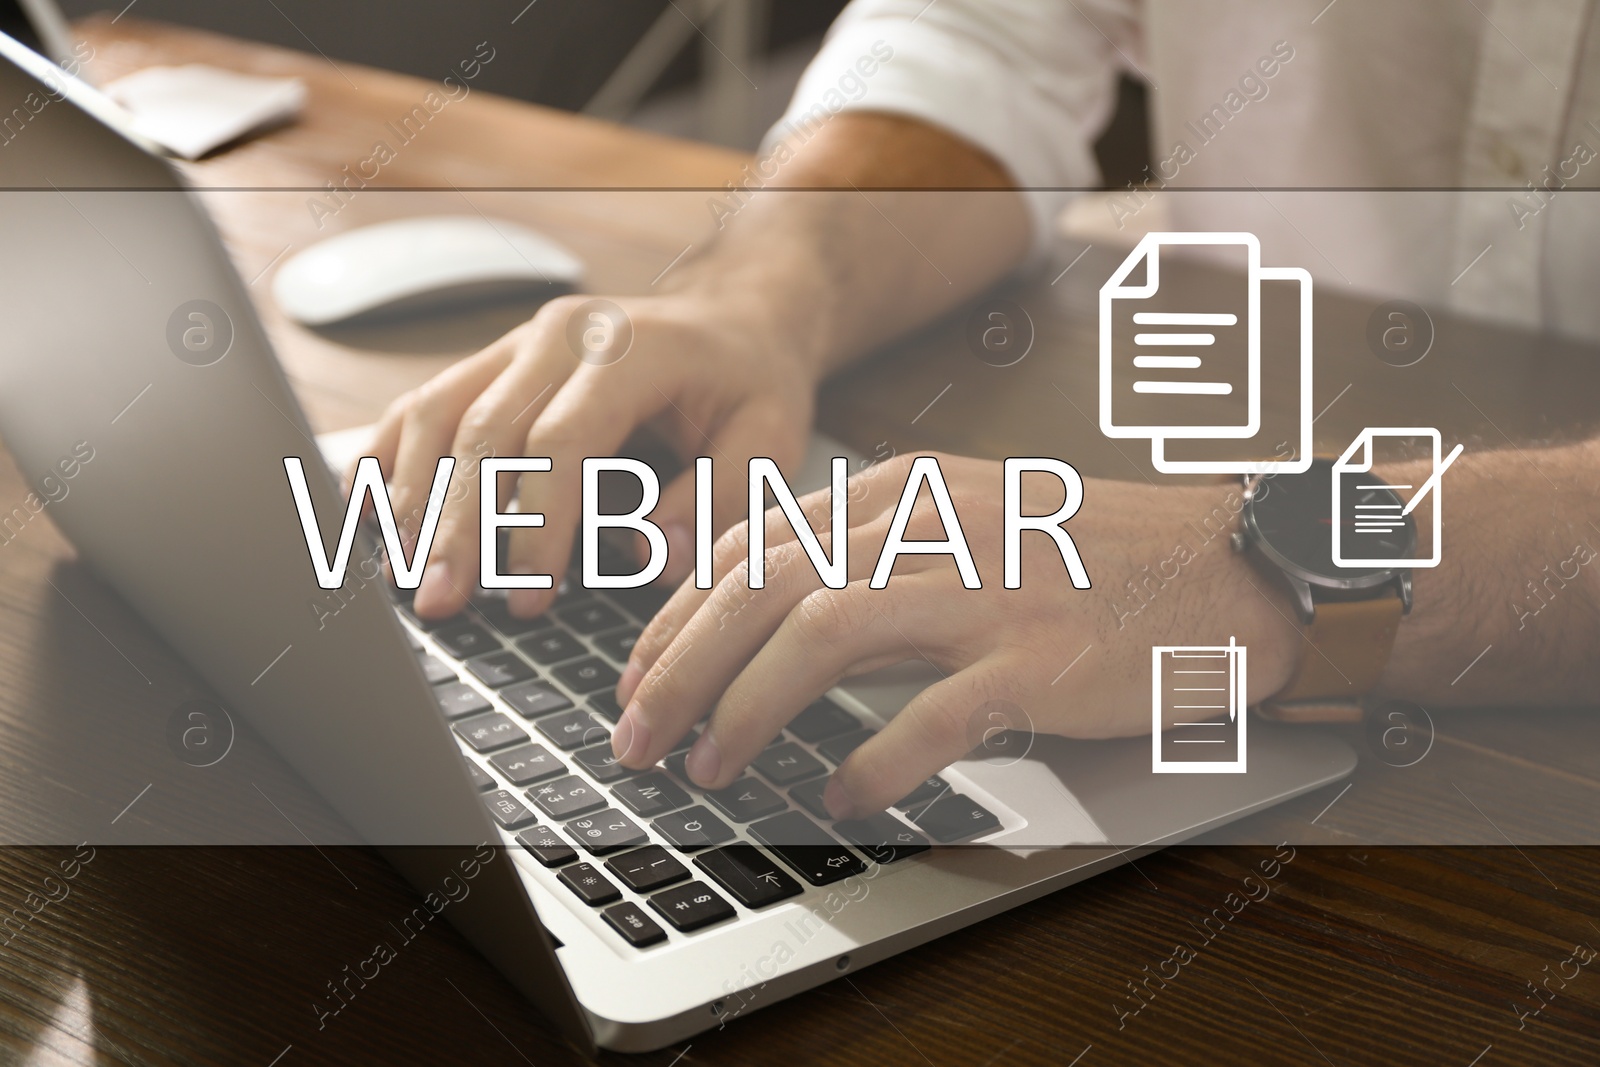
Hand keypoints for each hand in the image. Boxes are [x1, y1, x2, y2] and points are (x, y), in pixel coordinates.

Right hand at [362, 291, 816, 618]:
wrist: (728, 320)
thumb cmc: (747, 385)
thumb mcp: (768, 440)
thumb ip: (716, 500)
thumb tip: (651, 558)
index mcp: (630, 350)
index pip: (563, 439)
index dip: (539, 523)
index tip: (530, 596)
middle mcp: (561, 335)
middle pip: (486, 430)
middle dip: (459, 526)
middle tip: (441, 603)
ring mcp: (516, 344)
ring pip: (439, 414)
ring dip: (412, 499)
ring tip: (401, 575)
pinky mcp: (491, 363)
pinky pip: (423, 406)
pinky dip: (388, 460)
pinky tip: (368, 516)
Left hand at [612, 454, 1302, 818]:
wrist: (1221, 563)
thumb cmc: (1087, 557)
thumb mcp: (963, 529)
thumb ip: (867, 569)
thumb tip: (763, 635)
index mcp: (902, 492)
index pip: (753, 551)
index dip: (677, 621)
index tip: (637, 678)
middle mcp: (930, 525)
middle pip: (765, 586)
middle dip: (680, 666)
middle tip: (636, 735)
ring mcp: (985, 586)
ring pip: (825, 632)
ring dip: (748, 706)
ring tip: (709, 767)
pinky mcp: (1037, 654)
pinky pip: (935, 711)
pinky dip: (876, 757)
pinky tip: (842, 792)